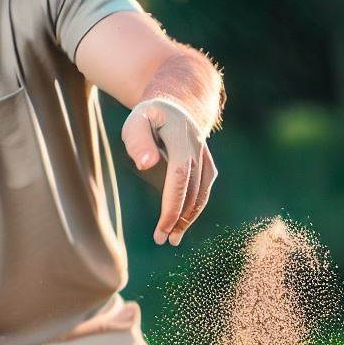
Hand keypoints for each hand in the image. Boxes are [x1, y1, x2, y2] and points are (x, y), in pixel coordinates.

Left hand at [121, 97, 218, 245]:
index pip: (179, 178)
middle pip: (192, 190)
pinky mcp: (207, 163)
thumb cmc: (149, 116)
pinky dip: (196, 206)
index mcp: (182, 139)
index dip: (172, 205)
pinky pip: (205, 187)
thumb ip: (138, 141)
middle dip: (179, 218)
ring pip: (202, 192)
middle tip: (163, 240)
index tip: (162, 227)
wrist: (175, 104)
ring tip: (174, 237)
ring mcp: (205, 156)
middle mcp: (198, 149)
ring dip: (189, 217)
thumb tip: (146, 165)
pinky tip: (184, 220)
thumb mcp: (137, 121)